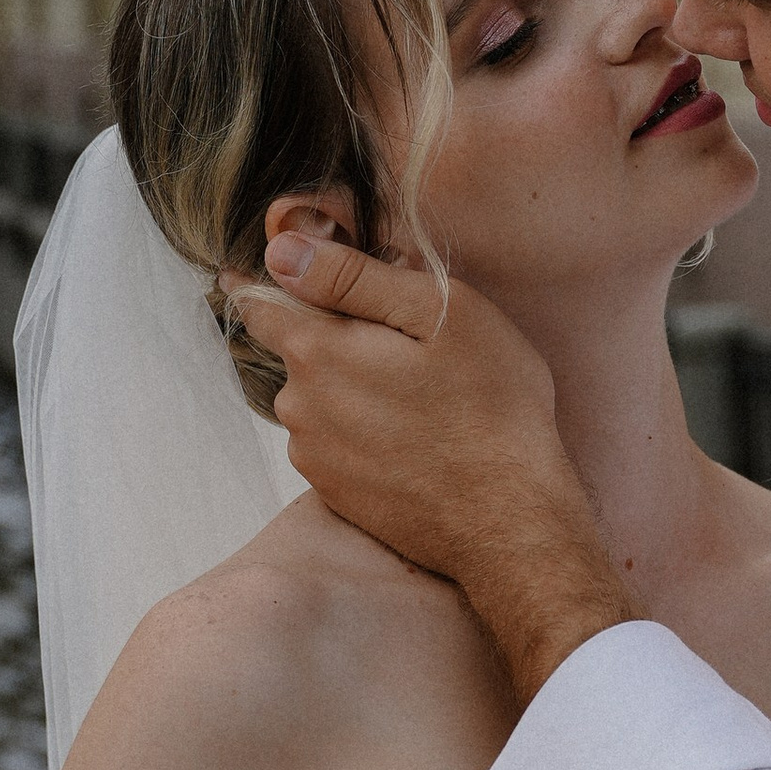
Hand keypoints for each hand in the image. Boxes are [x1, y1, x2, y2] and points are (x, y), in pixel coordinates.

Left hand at [247, 225, 634, 697]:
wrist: (509, 520)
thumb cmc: (490, 407)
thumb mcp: (440, 312)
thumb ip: (352, 276)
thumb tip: (282, 250)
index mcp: (317, 352)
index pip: (260, 306)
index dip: (272, 285)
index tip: (285, 278)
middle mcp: (298, 406)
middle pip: (299, 354)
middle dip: (338, 342)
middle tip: (407, 350)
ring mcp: (314, 457)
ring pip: (318, 402)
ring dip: (351, 392)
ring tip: (418, 401)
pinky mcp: (334, 494)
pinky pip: (334, 444)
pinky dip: (362, 434)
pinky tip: (411, 440)